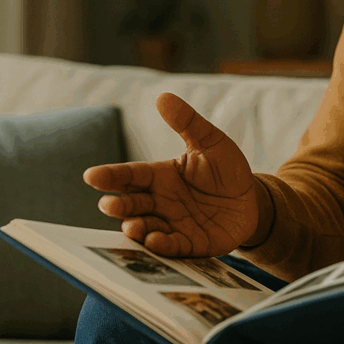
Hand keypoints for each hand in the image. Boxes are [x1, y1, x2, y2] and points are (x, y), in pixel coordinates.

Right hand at [83, 92, 259, 257]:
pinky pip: (173, 247)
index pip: (130, 175)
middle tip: (108, 205)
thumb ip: (188, 123)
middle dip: (118, 206)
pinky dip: (162, 245)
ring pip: (146, 228)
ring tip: (131, 226)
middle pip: (132, 204)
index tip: (91, 176)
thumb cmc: (226, 169)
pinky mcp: (190, 244)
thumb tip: (163, 96)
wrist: (252, 199)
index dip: (110, 176)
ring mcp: (173, 224)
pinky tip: (156, 240)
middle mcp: (160, 202)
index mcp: (160, 176)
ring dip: (136, 228)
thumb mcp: (211, 141)